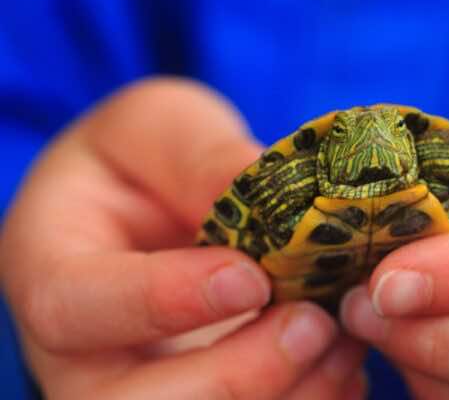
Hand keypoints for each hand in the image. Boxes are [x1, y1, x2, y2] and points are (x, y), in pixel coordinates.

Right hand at [0, 79, 366, 398]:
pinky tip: (344, 367)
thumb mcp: (159, 127)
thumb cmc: (143, 157)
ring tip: (344, 342)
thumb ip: (199, 157)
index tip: (250, 278)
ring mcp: (140, 387)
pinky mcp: (200, 395)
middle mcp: (84, 353)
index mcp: (52, 270)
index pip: (76, 307)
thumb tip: (268, 193)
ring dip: (282, 397)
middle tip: (312, 324)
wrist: (150, 204)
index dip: (163, 302)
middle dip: (233, 377)